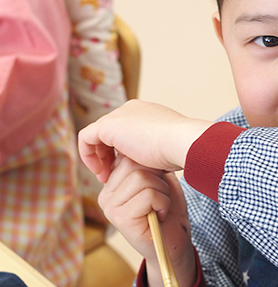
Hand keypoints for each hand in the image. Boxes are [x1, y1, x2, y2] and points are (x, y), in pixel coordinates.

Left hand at [78, 99, 211, 181]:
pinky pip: (86, 138)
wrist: (181, 141)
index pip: (125, 130)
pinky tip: (100, 173)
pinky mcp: (107, 125)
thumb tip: (156, 166)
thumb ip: (156, 152)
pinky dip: (88, 156)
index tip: (124, 172)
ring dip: (98, 157)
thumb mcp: (167, 149)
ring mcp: (119, 115)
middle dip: (107, 155)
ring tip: (105, 178)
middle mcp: (131, 109)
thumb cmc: (180, 150)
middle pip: (110, 132)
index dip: (120, 152)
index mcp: (147, 113)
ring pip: (97, 135)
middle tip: (111, 177)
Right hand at [99, 155, 195, 286]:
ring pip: (142, 178)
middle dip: (157, 179)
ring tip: (160, 207)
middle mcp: (106, 195)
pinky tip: (160, 215)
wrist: (174, 243)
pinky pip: (148, 195)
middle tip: (160, 198)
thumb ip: (146, 165)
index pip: (128, 156)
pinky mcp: (121, 218)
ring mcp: (111, 207)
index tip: (157, 186)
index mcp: (112, 184)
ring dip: (161, 192)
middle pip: (134, 164)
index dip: (152, 167)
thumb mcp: (158, 181)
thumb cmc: (169, 211)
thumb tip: (141, 146)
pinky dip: (163, 203)